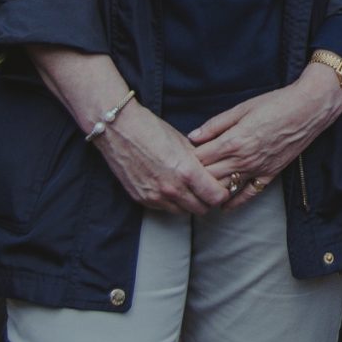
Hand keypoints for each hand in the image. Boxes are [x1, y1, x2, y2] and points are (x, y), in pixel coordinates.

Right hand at [96, 104, 233, 214]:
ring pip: (183, 212)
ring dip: (189, 203)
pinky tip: (171, 188)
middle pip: (201, 209)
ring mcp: (155, 196)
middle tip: (207, 190)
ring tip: (189, 189)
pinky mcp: (142, 199)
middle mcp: (172, 189)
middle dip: (207, 201)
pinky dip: (172, 202)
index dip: (221, 193)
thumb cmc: (152, 130)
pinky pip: (164, 208)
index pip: (215, 197)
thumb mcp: (183, 142)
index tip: (221, 188)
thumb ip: (199, 161)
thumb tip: (212, 171)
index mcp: (186, 172)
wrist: (119, 130)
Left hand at [189, 64, 341, 208]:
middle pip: (209, 176)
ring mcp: (257, 169)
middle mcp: (243, 159)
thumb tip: (192, 136)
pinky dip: (235, 202)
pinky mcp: (270, 174)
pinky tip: (223, 206)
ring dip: (210, 191)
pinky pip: (249, 194)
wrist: (308, 109)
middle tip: (182, 178)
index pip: (200, 158)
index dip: (185, 160)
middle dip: (193, 178)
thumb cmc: (275, 103)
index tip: (177, 160)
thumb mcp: (241, 108)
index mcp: (233, 141)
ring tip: (196, 193)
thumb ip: (215, 125)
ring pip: (226, 187)